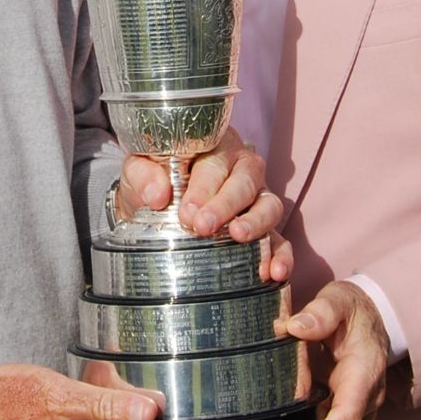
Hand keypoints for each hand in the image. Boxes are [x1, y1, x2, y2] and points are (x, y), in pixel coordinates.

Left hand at [117, 127, 276, 239]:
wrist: (153, 204)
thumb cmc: (151, 179)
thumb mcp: (138, 168)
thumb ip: (143, 174)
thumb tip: (156, 196)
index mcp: (214, 147)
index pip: (216, 162)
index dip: (204, 187)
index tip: (187, 212)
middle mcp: (241, 169)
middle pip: (245, 181)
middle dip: (226, 205)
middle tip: (203, 227)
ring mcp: (257, 199)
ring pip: (269, 205)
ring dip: (257, 223)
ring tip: (239, 237)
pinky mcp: (265, 230)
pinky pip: (281, 240)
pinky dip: (281, 255)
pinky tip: (274, 272)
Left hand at [278, 282, 389, 419]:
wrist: (372, 313)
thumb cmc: (354, 308)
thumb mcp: (339, 300)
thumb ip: (321, 312)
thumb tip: (293, 328)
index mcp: (365, 373)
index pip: (346, 416)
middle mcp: (365, 395)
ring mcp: (356, 401)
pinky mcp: (343, 400)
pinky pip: (324, 418)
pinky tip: (277, 419)